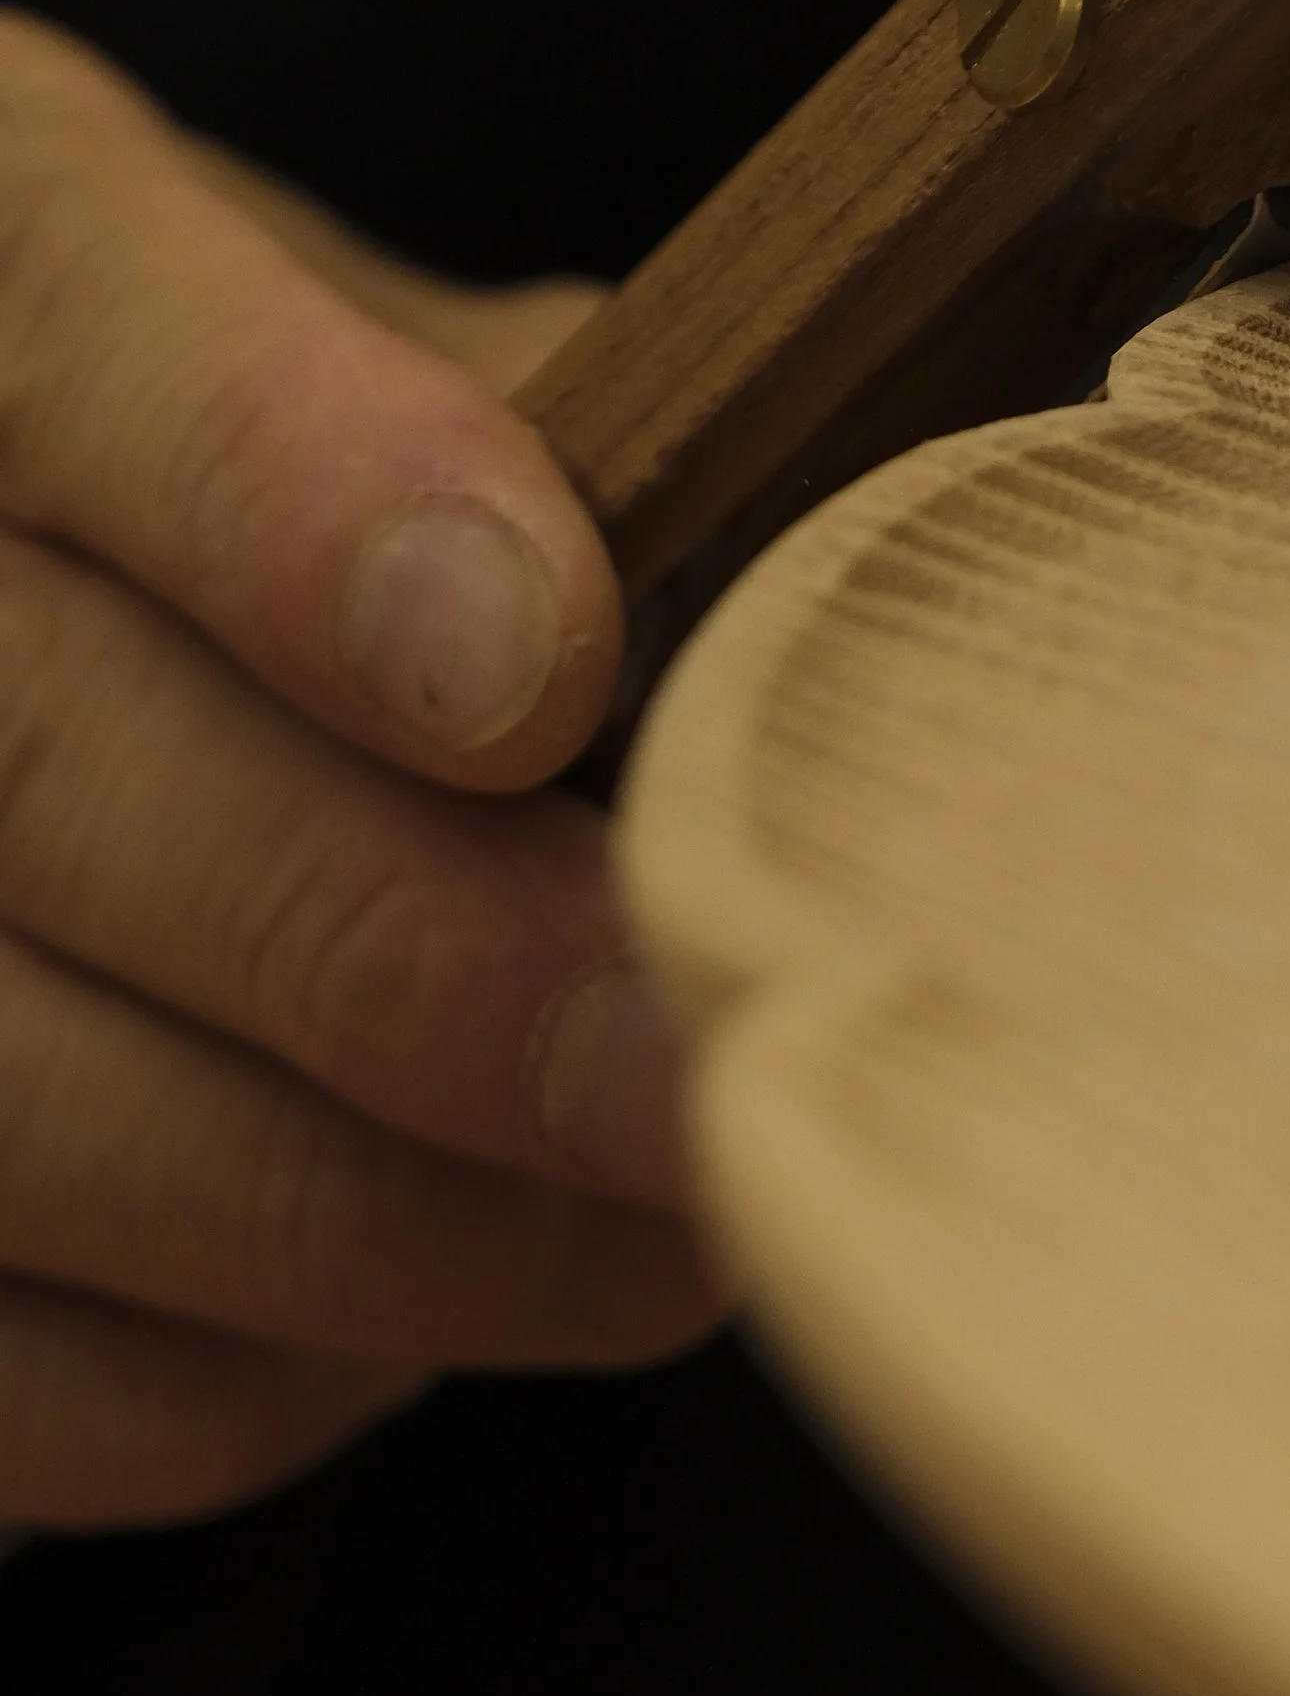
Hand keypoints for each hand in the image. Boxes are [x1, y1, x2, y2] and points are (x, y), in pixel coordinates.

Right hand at [0, 13, 719, 1527]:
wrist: (29, 654)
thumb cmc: (243, 505)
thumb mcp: (359, 364)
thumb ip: (539, 435)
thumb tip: (804, 608)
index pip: (74, 318)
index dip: (299, 498)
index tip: (537, 668)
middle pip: (46, 765)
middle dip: (423, 963)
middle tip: (702, 1077)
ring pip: (24, 1103)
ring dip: (397, 1222)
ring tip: (664, 1231)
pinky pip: (17, 1363)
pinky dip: (251, 1377)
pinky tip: (410, 1310)